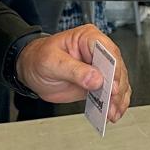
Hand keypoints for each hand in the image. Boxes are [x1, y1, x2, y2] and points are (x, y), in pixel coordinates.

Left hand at [15, 26, 130, 119]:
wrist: (31, 70)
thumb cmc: (38, 58)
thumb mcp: (52, 62)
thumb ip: (74, 71)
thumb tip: (95, 79)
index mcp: (87, 38)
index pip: (107, 50)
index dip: (113, 68)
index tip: (112, 85)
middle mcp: (97, 51)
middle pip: (117, 68)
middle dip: (117, 87)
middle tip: (112, 101)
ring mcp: (99, 67)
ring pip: (118, 82)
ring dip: (118, 98)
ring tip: (113, 112)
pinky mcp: (98, 82)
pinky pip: (112, 92)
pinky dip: (115, 103)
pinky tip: (113, 112)